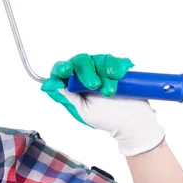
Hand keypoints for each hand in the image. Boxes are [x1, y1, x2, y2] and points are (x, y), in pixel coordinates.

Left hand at [40, 53, 164, 155]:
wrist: (133, 122)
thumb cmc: (107, 119)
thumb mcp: (83, 111)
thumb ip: (67, 98)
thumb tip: (49, 86)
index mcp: (74, 85)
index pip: (62, 70)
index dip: (61, 68)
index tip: (65, 71)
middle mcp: (87, 74)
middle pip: (79, 61)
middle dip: (86, 72)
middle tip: (94, 85)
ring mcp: (103, 69)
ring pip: (98, 59)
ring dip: (103, 74)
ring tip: (110, 91)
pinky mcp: (119, 67)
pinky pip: (115, 60)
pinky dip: (116, 66)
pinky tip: (117, 76)